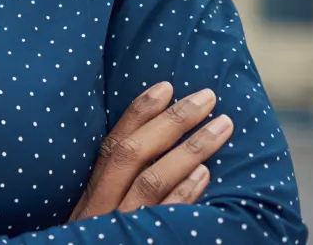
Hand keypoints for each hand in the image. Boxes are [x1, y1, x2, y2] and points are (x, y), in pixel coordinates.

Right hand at [67, 81, 233, 221]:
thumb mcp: (94, 218)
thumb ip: (113, 188)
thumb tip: (150, 149)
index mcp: (91, 194)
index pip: (113, 143)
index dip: (138, 112)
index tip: (166, 85)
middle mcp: (103, 207)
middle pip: (134, 155)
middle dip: (172, 122)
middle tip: (207, 96)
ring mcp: (122, 227)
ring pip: (152, 181)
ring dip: (191, 150)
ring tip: (222, 126)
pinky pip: (165, 220)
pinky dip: (185, 195)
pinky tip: (207, 175)